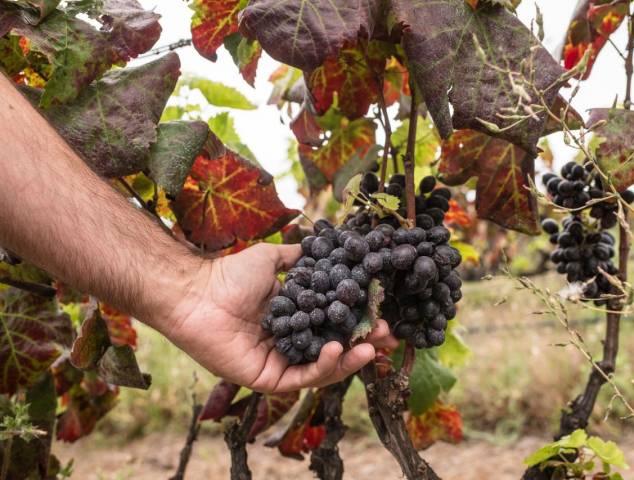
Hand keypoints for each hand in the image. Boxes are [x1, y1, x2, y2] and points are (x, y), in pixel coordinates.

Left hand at [163, 243, 397, 392]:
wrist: (198, 292)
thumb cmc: (229, 274)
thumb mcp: (271, 258)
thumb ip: (297, 257)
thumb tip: (321, 245)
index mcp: (292, 318)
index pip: (333, 324)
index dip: (358, 320)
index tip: (383, 312)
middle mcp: (289, 342)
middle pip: (334, 349)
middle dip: (363, 343)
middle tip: (388, 334)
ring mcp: (279, 362)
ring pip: (323, 368)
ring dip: (350, 358)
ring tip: (371, 345)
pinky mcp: (267, 379)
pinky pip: (302, 379)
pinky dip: (324, 366)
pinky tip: (336, 348)